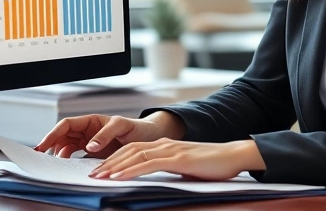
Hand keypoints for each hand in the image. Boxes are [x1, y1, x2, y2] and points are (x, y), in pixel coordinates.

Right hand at [34, 112, 183, 158]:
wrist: (151, 139)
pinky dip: (71, 164)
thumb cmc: (138, 128)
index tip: (43, 145)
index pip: (66, 125)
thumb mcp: (124, 126)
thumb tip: (89, 145)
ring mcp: (90, 144)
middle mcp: (88, 132)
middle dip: (52, 146)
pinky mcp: (95, 156)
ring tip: (57, 165)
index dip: (53, 133)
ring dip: (60, 156)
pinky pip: (78, 159)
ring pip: (68, 148)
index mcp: (92, 121)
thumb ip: (106, 133)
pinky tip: (70, 170)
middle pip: (63, 137)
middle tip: (44, 159)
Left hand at [89, 138, 265, 180]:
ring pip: (134, 155)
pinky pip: (148, 164)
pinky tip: (119, 176)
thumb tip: (153, 180)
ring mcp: (171, 150)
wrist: (235, 155)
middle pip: (128, 151)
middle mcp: (164, 144)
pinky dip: (130, 170)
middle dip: (107, 162)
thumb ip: (169, 169)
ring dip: (114, 166)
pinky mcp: (178, 158)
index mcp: (165, 146)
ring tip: (98, 176)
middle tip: (90, 174)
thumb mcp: (185, 166)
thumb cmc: (213, 164)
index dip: (114, 159)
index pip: (133, 150)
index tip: (99, 170)